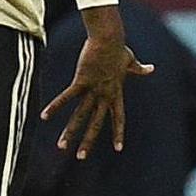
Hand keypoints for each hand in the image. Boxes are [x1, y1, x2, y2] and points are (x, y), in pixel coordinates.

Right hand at [41, 33, 153, 159]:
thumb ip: (139, 69)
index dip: (118, 132)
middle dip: (88, 140)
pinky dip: (55, 106)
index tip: (118, 148)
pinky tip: (44, 116)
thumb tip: (151, 68)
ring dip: (70, 131)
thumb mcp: (130, 61)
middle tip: (81, 157)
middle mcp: (105, 94)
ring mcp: (93, 89)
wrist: (110, 38)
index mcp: (115, 92)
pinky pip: (67, 97)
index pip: (118, 117)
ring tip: (62, 147)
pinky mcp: (81, 80)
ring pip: (80, 115)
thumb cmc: (118, 48)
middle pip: (96, 122)